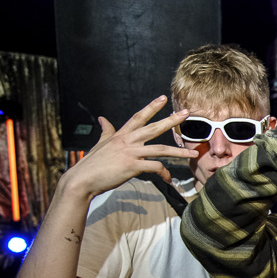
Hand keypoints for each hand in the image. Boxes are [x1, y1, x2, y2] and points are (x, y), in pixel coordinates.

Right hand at [60, 96, 191, 200]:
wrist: (82, 180)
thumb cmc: (92, 164)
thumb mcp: (100, 143)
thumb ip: (106, 130)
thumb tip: (103, 118)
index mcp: (121, 135)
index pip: (139, 116)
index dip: (152, 106)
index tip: (163, 98)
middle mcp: (127, 141)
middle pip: (154, 127)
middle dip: (171, 120)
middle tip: (186, 112)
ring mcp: (130, 153)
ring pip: (161, 149)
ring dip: (179, 152)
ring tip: (194, 154)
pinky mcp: (132, 166)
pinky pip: (155, 168)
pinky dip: (165, 173)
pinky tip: (169, 179)